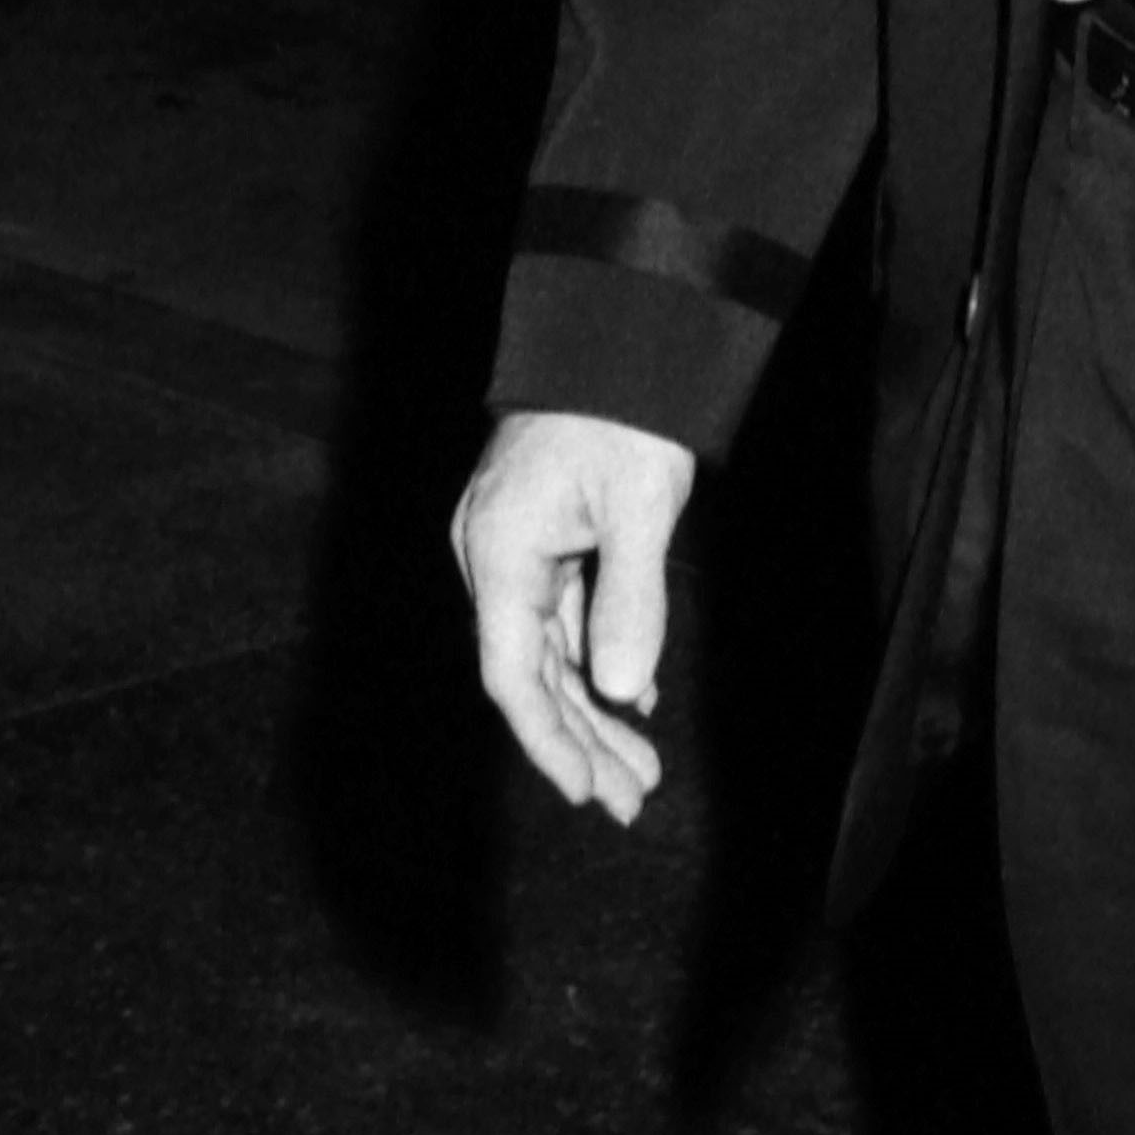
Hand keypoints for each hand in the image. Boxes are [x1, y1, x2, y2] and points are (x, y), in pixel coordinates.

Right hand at [454, 405, 697, 820]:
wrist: (614, 334)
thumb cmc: (624, 411)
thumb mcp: (640, 504)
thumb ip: (632, 597)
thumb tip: (622, 690)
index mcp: (500, 553)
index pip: (512, 675)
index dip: (548, 740)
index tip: (587, 791)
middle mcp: (493, 558)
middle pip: (530, 673)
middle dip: (581, 741)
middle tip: (632, 800)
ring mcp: (514, 547)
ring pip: (548, 650)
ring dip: (593, 708)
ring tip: (641, 770)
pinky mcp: (541, 535)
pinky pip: (562, 616)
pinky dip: (598, 658)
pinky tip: (633, 698)